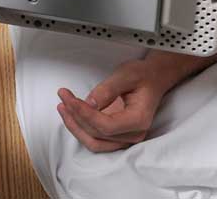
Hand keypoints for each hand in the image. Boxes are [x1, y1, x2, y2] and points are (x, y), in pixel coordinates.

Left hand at [55, 55, 185, 151]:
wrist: (153, 79)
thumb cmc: (142, 76)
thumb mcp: (126, 75)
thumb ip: (107, 90)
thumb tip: (88, 104)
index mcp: (139, 119)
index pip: (106, 126)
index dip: (85, 114)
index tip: (69, 99)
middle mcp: (133, 134)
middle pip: (97, 135)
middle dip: (76, 116)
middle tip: (64, 96)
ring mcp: (125, 138)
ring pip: (94, 142)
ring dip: (75, 126)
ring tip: (63, 106)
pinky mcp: (116, 137)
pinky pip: (95, 139)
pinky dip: (80, 128)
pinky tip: (70, 113)